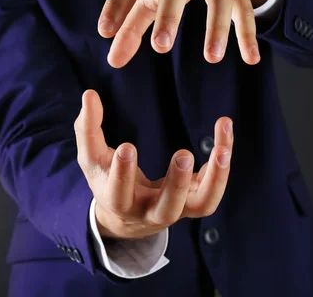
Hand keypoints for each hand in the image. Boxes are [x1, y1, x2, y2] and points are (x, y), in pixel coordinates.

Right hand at [74, 89, 232, 239]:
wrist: (127, 218)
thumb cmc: (106, 180)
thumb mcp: (91, 158)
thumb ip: (88, 128)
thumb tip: (89, 94)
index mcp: (119, 202)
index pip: (119, 194)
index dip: (122, 174)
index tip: (127, 147)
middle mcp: (151, 212)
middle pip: (167, 208)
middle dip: (176, 183)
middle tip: (183, 153)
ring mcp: (177, 209)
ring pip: (202, 205)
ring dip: (215, 178)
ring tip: (222, 149)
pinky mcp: (195, 200)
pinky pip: (213, 186)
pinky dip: (221, 165)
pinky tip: (224, 138)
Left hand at [98, 0, 274, 67]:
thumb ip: (131, 26)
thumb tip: (113, 62)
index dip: (116, 3)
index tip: (104, 31)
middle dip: (168, 15)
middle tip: (160, 46)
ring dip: (216, 27)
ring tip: (212, 57)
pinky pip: (245, 7)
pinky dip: (248, 34)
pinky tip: (250, 58)